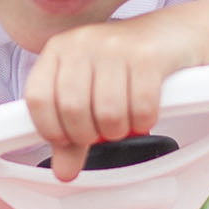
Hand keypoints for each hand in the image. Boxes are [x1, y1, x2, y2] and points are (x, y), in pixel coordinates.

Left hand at [25, 15, 201, 180]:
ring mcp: (115, 47)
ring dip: (119, 130)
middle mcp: (82, 43)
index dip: (51, 129)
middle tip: (103, 133)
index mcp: (58, 50)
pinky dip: (144, 121)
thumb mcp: (90, 93)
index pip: (38, 99)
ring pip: (108, 112)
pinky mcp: (147, 56)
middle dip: (90, 135)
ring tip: (125, 122)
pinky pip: (142, 107)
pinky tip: (144, 114)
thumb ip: (73, 134)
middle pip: (73, 109)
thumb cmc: (123, 65)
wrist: (170, 35)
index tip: (67, 139)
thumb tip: (64, 172)